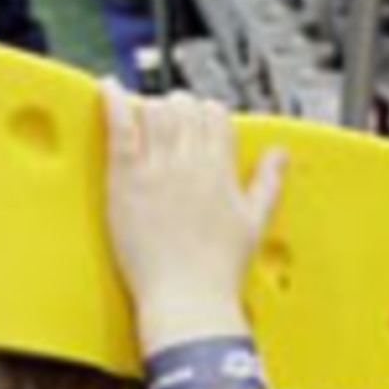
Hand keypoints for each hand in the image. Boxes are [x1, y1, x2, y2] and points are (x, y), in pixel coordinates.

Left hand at [101, 81, 285, 335]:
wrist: (187, 298)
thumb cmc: (217, 270)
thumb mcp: (255, 222)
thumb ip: (267, 181)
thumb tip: (279, 155)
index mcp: (221, 167)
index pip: (215, 114)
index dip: (204, 114)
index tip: (195, 123)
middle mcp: (191, 161)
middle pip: (183, 107)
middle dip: (176, 108)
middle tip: (166, 123)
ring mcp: (157, 168)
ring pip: (154, 111)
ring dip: (148, 108)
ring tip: (141, 116)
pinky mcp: (127, 179)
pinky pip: (120, 128)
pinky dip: (114, 104)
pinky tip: (108, 90)